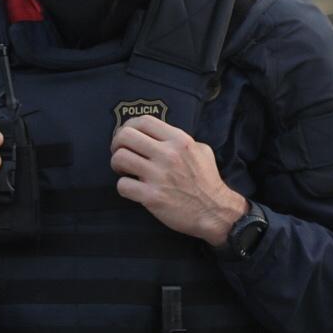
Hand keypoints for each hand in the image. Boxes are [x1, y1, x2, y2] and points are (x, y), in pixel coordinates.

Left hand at [111, 115, 248, 246]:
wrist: (215, 211)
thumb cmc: (208, 180)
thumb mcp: (201, 150)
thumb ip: (181, 141)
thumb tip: (160, 137)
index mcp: (179, 140)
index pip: (144, 120)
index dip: (129, 125)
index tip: (128, 135)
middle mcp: (167, 154)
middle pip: (125, 136)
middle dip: (117, 143)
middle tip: (121, 152)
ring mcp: (158, 176)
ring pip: (119, 158)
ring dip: (117, 164)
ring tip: (125, 170)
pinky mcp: (151, 197)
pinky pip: (123, 185)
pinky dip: (124, 186)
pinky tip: (132, 188)